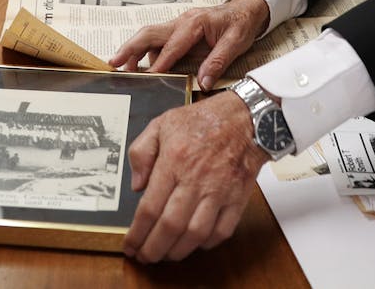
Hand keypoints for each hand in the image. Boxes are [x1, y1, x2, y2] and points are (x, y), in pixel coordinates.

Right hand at [108, 0, 268, 89]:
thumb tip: (204, 82)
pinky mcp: (178, 30)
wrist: (245, 9)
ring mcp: (178, 24)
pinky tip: (143, 65)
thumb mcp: (236, 43)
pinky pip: (157, 40)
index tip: (148, 77)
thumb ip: (218, 62)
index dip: (160, 62)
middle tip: (114, 63)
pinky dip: (146, 52)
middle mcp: (182, 21)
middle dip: (130, 48)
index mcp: (195, 23)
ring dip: (134, 50)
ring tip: (124, 68)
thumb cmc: (240, 24)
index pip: (172, 45)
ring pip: (149, 35)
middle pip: (149, 33)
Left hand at [123, 89, 267, 262]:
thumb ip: (141, 152)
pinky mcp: (238, 197)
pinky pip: (222, 230)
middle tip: (144, 257)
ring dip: (178, 250)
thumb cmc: (203, 119)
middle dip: (153, 248)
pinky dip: (207, 242)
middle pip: (170, 226)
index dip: (137, 232)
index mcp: (174, 160)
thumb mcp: (161, 124)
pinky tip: (195, 242)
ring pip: (196, 233)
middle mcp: (196, 178)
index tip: (129, 244)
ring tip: (166, 254)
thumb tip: (137, 186)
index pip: (150, 207)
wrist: (245, 116)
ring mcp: (219, 190)